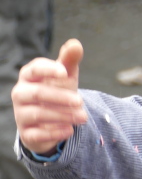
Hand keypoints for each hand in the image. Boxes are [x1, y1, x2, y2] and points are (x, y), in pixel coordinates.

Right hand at [12, 39, 88, 154]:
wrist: (53, 118)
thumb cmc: (58, 89)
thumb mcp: (66, 75)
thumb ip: (69, 60)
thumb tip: (75, 44)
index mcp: (29, 75)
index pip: (34, 69)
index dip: (48, 70)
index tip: (65, 73)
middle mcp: (21, 93)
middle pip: (37, 93)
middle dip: (60, 97)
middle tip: (81, 101)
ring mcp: (21, 114)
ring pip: (38, 114)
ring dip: (62, 115)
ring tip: (83, 117)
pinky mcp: (26, 133)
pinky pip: (35, 134)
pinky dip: (53, 133)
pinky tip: (69, 130)